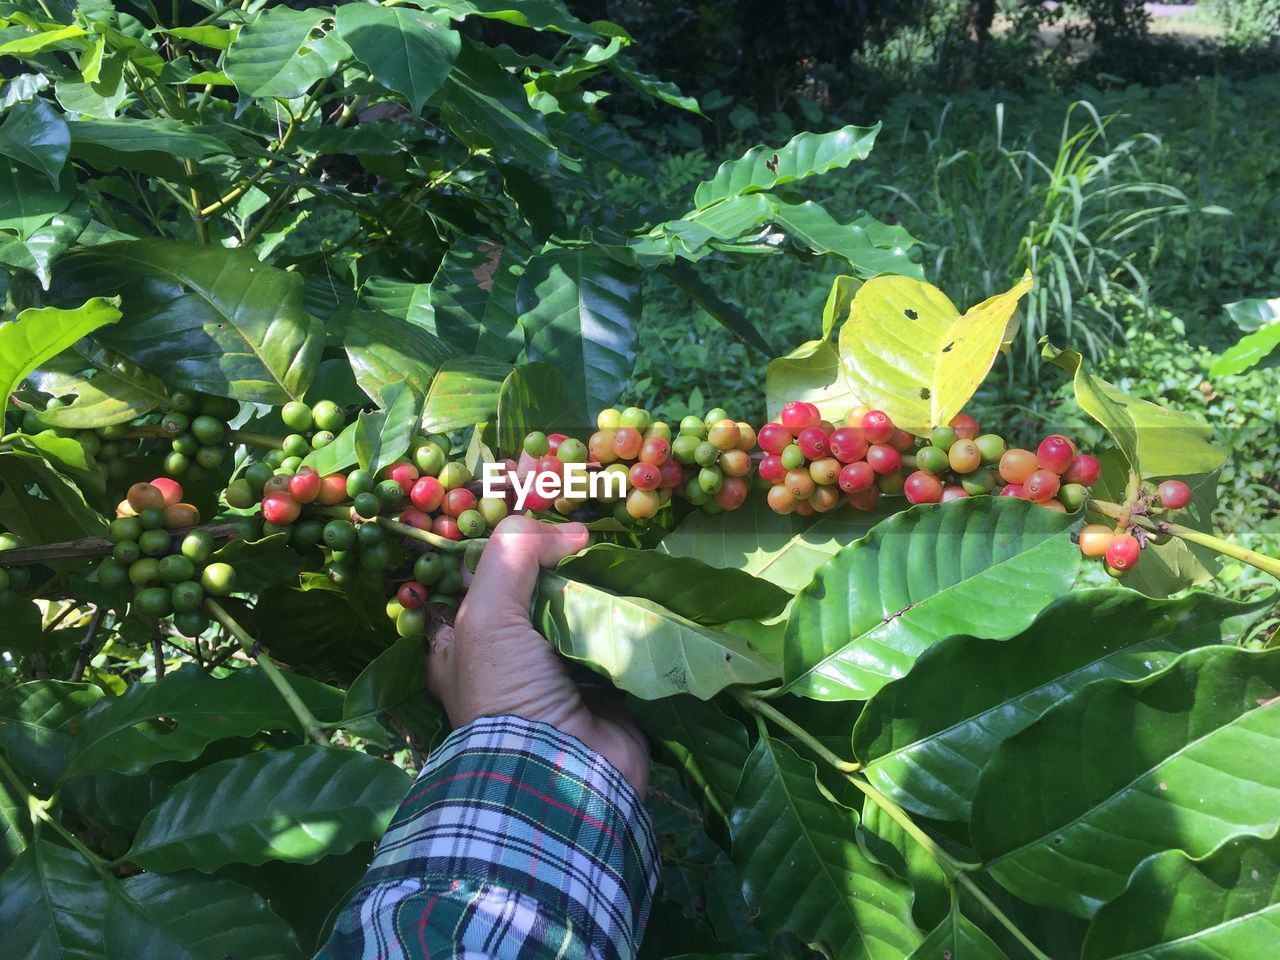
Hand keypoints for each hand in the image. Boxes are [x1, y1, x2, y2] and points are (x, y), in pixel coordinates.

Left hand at [426, 515, 649, 793]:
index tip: (543, 527)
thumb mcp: (487, 614)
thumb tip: (571, 533)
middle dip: (565, 569)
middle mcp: (511, 658)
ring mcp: (560, 675)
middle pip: (539, 593)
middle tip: (590, 545)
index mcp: (468, 643)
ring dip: (604, 593)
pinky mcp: (607, 688)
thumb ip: (513, 555)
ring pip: (583, 614)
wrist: (564, 772)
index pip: (483, 580)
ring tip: (625, 566)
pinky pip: (622, 642)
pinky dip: (634, 622)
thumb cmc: (508, 692)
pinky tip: (646, 598)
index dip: (510, 551)